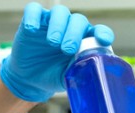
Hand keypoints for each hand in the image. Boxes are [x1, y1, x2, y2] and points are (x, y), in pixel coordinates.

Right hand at [0, 2, 114, 102]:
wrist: (31, 79)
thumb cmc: (55, 76)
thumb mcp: (69, 78)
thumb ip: (80, 76)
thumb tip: (93, 80)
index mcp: (85, 41)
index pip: (98, 31)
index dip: (103, 33)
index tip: (103, 40)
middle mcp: (70, 28)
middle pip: (78, 20)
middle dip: (74, 33)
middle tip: (68, 49)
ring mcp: (52, 22)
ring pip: (59, 12)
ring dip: (58, 25)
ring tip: (53, 42)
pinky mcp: (33, 21)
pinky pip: (34, 9)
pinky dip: (33, 16)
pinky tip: (32, 29)